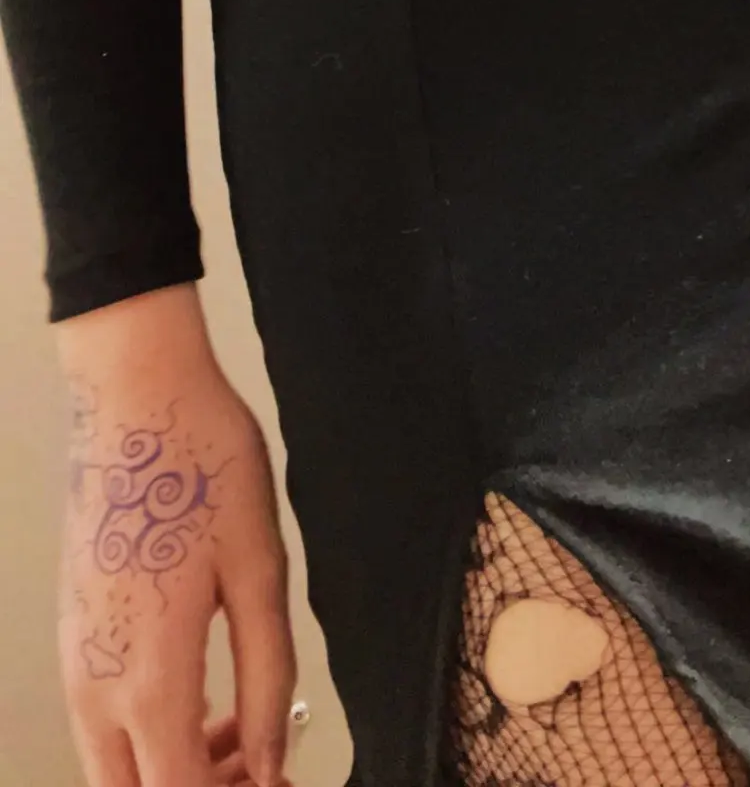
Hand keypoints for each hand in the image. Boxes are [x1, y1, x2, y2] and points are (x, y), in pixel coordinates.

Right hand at [55, 285, 295, 786]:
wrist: (136, 395)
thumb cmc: (204, 467)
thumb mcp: (260, 573)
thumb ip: (266, 681)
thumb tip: (274, 763)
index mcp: (148, 679)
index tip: (282, 783)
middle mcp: (96, 683)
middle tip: (263, 766)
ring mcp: (76, 657)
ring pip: (114, 763)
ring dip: (175, 766)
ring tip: (244, 728)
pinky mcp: (74, 628)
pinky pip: (104, 718)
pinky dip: (151, 732)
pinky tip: (205, 693)